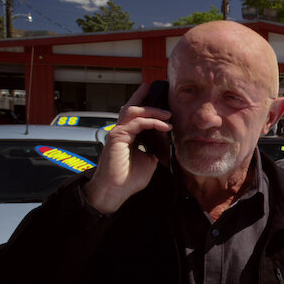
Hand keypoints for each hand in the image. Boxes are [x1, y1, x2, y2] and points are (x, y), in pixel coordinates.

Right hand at [83, 83, 172, 213]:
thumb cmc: (128, 179)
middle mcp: (121, 131)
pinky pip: (136, 122)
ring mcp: (118, 132)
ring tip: (168, 114)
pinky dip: (152, 122)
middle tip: (160, 92)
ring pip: (133, 110)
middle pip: (131, 107)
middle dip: (144, 97)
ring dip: (152, 110)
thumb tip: (167, 140)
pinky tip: (164, 126)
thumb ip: (156, 147)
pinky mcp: (117, 136)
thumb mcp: (149, 160)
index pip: (137, 116)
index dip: (149, 107)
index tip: (165, 106)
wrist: (116, 190)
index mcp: (128, 135)